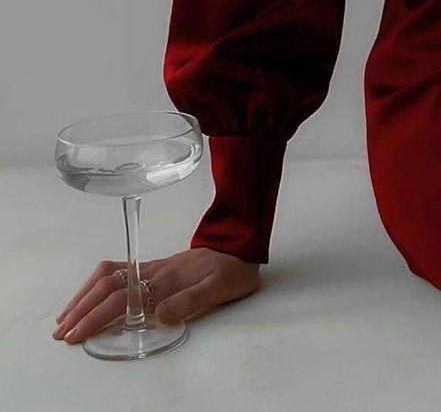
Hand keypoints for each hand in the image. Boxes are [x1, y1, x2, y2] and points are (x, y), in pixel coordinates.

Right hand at [52, 247, 260, 343]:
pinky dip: (96, 284)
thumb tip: (159, 316)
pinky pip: (117, 272)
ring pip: (108, 277)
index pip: (121, 300)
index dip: (96, 317)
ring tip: (66, 317)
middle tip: (61, 333)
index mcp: (166, 280)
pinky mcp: (154, 266)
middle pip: (107, 288)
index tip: (77, 334)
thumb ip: (189, 301)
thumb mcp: (219, 289)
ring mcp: (152, 267)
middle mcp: (153, 271)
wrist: (240, 246)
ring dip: (84, 296)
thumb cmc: (232, 271)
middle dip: (81, 310)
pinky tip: (89, 295)